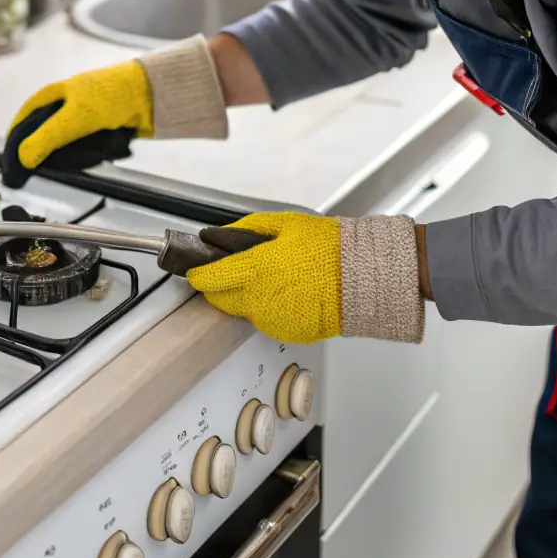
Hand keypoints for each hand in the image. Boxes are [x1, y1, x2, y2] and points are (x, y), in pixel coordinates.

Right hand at [3, 61, 152, 186]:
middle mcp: (63, 106)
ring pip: (67, 146)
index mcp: (51, 95)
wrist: (151, 94)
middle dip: (57, 152)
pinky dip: (94, 151)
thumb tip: (22, 159)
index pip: (23, 122)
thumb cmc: (110, 97)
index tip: (13, 167)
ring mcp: (81, 118)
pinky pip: (87, 148)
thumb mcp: (74, 118)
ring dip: (80, 153)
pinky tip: (106, 149)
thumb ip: (46, 138)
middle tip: (64, 163)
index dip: (16, 144)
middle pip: (46, 138)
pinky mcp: (98, 129)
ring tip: (97, 150)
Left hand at [188, 212, 424, 344]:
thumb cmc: (328, 248)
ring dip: (246, 299)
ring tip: (270, 281)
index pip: (210, 278)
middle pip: (219, 300)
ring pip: (243, 312)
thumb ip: (247, 229)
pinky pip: (266, 321)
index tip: (195, 271)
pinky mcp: (286, 333)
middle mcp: (259, 299)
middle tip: (231, 274)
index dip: (199, 274)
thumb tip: (221, 235)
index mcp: (256, 269)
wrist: (361, 278)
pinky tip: (286, 295)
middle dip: (219, 288)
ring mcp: (272, 319)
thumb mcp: (285, 224)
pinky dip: (268, 310)